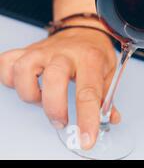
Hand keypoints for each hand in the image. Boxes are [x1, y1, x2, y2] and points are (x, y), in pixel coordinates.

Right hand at [0, 27, 119, 149]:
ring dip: (30, 93)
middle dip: (54, 107)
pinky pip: (6, 65)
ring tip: (43, 98)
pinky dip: (10, 79)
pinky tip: (26, 84)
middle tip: (61, 121)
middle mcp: (65, 53)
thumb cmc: (94, 52)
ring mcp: (43, 51)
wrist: (83, 28)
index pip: (89, 93)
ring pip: (24, 71)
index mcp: (90, 59)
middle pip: (53, 78)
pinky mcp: (26, 51)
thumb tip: (110, 119)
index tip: (87, 138)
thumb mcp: (109, 72)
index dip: (87, 119)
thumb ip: (107, 97)